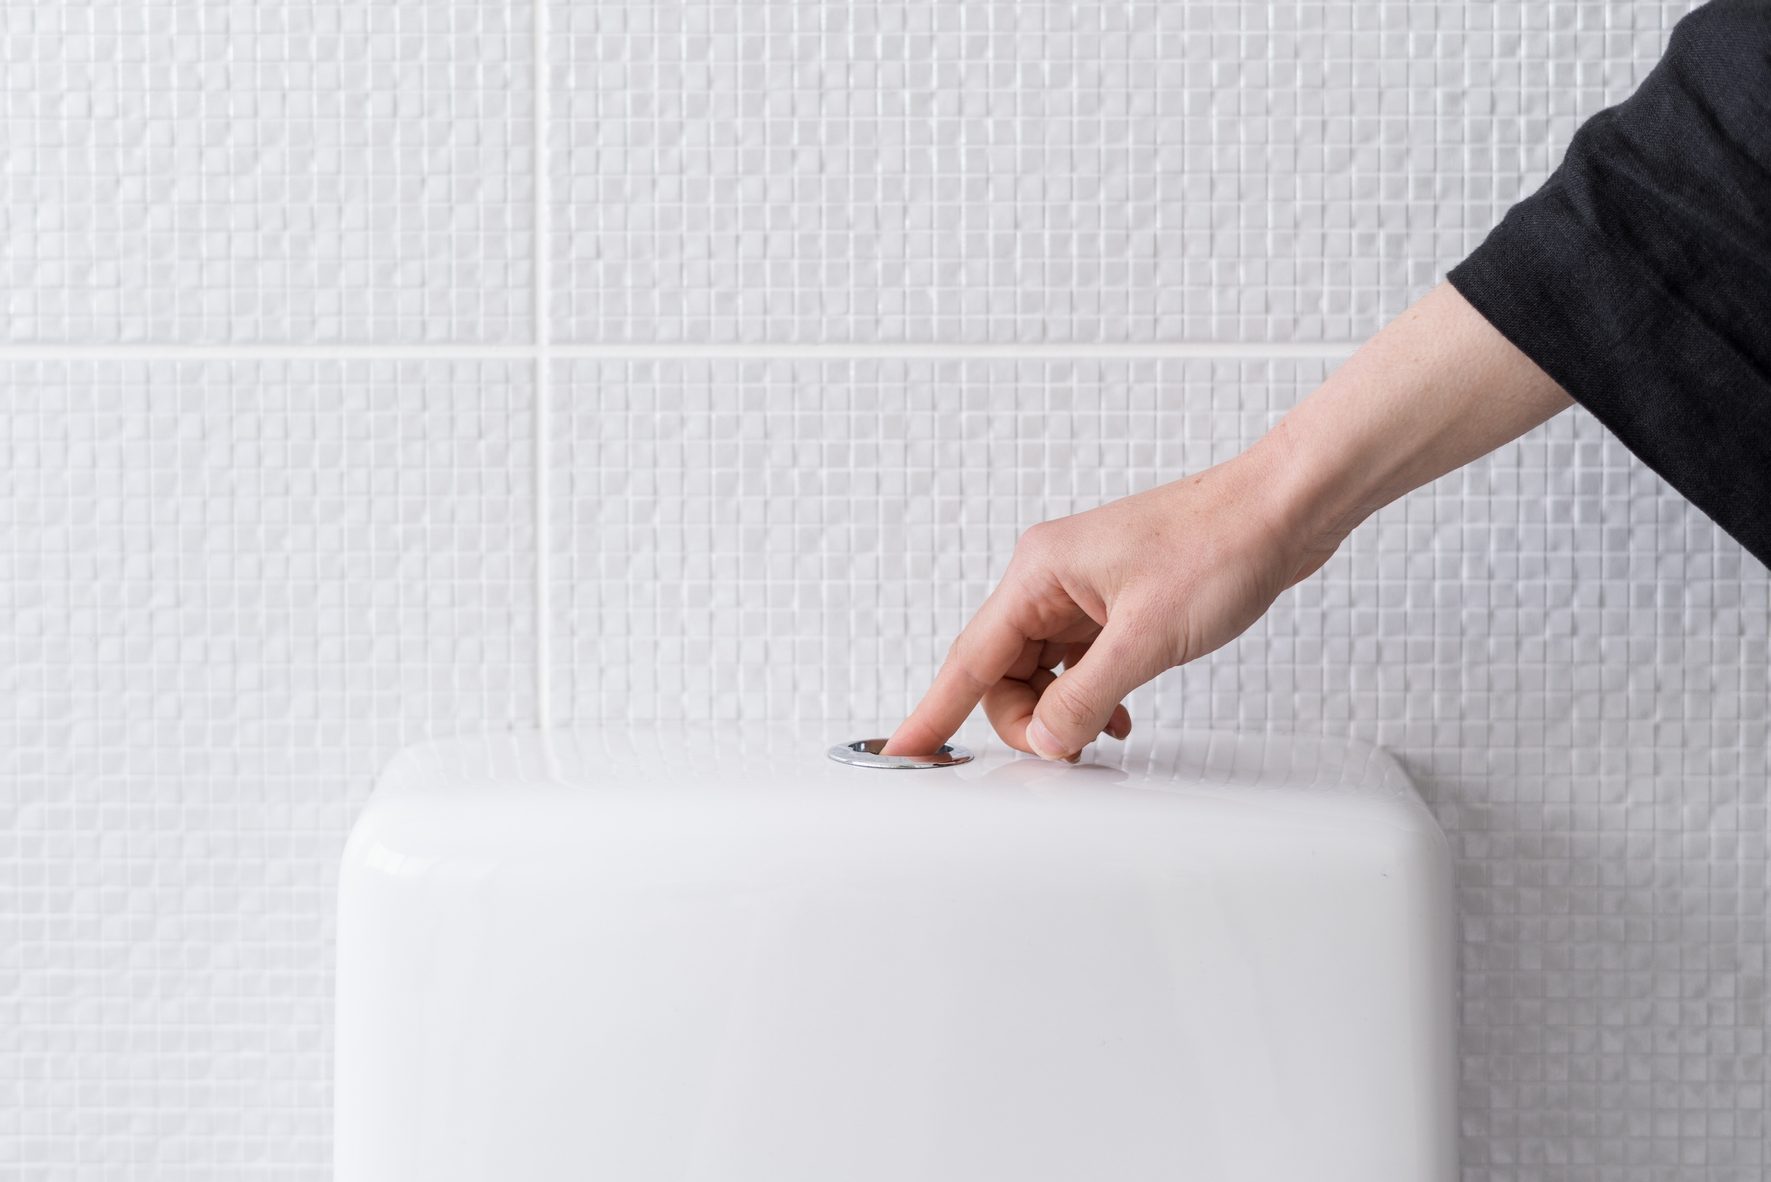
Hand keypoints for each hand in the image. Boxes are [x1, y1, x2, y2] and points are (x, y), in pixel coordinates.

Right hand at [885, 284, 1572, 759]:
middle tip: (1066, 749)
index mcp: (1039, 572)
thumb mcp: (1146, 640)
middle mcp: (1050, 578)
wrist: (1284, 510)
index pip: (969, 658)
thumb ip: (1084, 698)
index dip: (932, 712)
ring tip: (1099, 732)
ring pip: (1041, 671)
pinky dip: (1088, 695)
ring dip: (1061, 709)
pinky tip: (1116, 714)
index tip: (902, 752)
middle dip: (1026, 719)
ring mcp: (1083, 589)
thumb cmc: (1222, 545)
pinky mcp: (1116, 601)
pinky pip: (1077, 663)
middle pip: (1002, 672)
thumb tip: (1044, 739)